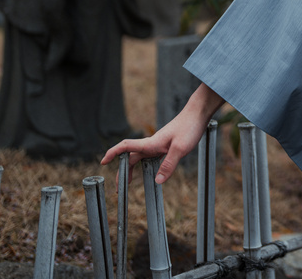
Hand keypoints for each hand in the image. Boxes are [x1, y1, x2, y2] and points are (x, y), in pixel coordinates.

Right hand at [101, 83, 224, 183]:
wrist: (198, 114)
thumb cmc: (189, 127)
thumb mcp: (181, 148)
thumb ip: (169, 165)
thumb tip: (157, 182)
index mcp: (150, 143)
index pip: (125, 147)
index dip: (112, 153)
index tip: (103, 162)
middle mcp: (151, 143)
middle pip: (130, 157)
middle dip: (122, 171)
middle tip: (119, 188)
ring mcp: (158, 144)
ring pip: (140, 157)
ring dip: (131, 168)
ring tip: (128, 182)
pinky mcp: (166, 145)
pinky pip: (150, 157)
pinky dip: (145, 165)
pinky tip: (149, 172)